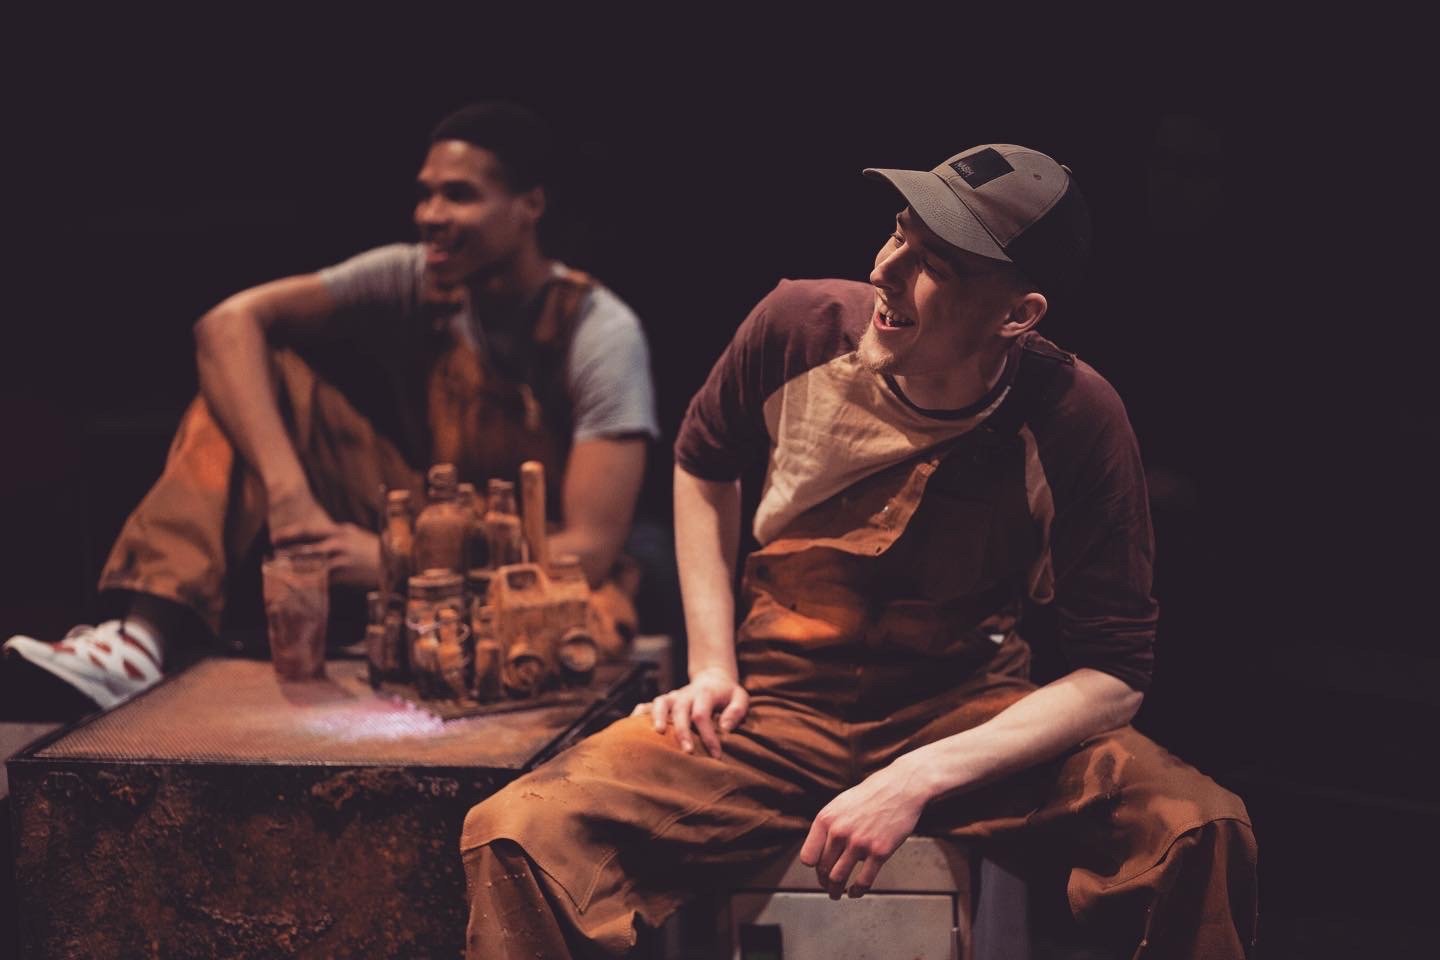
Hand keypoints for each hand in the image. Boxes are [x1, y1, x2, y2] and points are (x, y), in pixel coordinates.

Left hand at [267, 489, 380, 587]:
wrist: (395, 563)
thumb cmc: (376, 550)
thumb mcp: (357, 536)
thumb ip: (339, 535)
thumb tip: (322, 539)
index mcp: (339, 531)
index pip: (307, 530)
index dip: (288, 534)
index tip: (274, 539)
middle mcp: (337, 543)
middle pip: (303, 549)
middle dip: (286, 556)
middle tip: (273, 562)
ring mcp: (339, 559)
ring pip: (309, 565)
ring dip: (295, 572)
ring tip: (283, 578)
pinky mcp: (343, 575)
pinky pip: (320, 580)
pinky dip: (310, 584)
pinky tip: (303, 588)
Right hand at [630, 667, 748, 757]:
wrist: (712, 678)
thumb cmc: (727, 694)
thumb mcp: (740, 697)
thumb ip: (737, 711)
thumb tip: (725, 728)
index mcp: (705, 693)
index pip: (703, 714)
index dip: (708, 735)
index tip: (716, 754)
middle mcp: (686, 694)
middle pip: (680, 710)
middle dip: (682, 732)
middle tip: (688, 751)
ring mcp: (673, 697)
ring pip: (661, 703)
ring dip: (658, 717)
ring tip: (658, 734)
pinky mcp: (664, 701)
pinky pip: (647, 705)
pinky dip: (639, 713)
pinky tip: (633, 725)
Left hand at [798, 761, 928, 898]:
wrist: (900, 788)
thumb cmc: (870, 796)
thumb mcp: (840, 804)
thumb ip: (828, 826)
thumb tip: (818, 850)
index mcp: (826, 819)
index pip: (808, 856)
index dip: (813, 867)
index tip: (819, 870)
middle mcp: (839, 832)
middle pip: (823, 869)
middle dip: (824, 882)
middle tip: (828, 887)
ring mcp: (859, 843)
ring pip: (839, 878)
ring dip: (836, 890)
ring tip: (837, 893)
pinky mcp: (879, 852)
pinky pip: (863, 881)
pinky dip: (857, 891)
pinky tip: (855, 892)